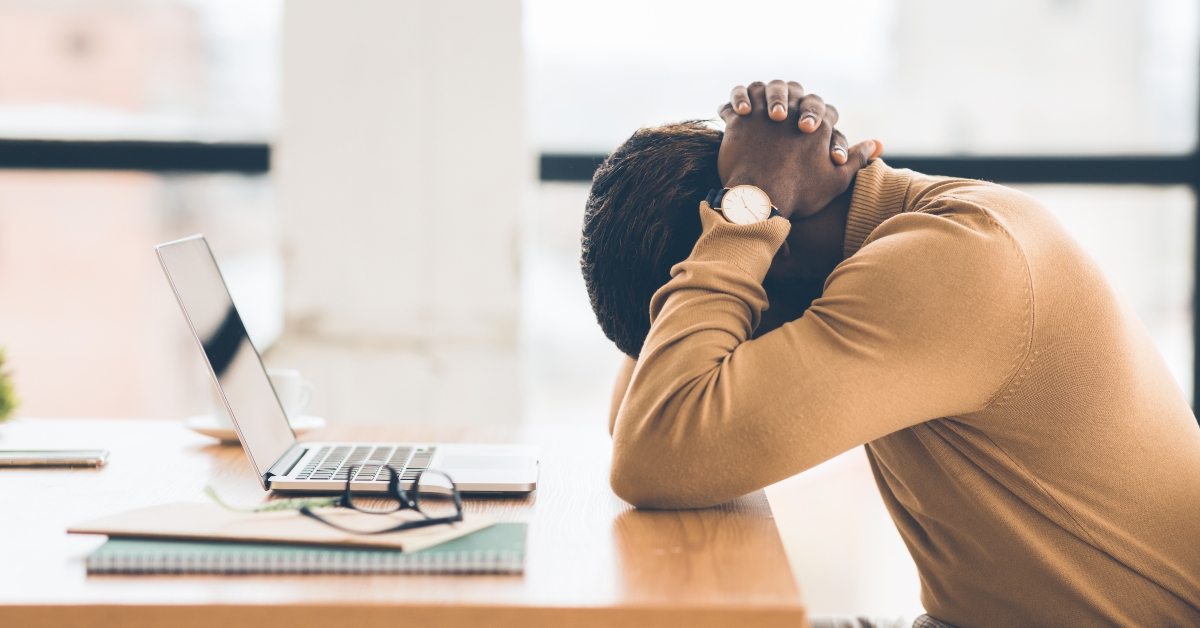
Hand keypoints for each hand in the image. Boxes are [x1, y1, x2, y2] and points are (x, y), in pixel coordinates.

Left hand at [717, 80, 882, 218]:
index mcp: (818, 123)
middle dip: (791, 98)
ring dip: (759, 94)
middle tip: (783, 113)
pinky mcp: (739, 120)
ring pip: (761, 89)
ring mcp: (764, 112)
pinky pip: (732, 103)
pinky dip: (732, 104)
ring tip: (755, 106)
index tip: (811, 128)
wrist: (760, 200)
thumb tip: (876, 144)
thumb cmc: (799, 194)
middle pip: (794, 91)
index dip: (820, 116)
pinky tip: (732, 111)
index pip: (824, 109)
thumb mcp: (836, 180)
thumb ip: (856, 159)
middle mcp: (792, 110)